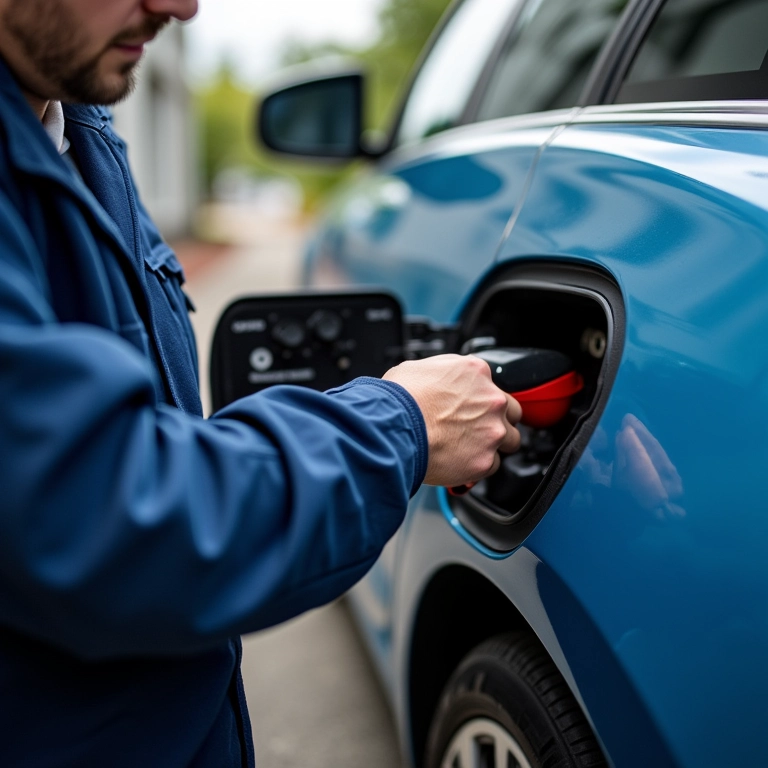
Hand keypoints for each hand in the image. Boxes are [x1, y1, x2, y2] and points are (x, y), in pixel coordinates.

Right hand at [383, 354, 521, 486]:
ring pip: (508, 442)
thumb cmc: (399, 399)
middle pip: (512, 413)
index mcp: (476, 373)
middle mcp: (491, 400)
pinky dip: (478, 466)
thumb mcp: (420, 368)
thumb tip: (443, 382)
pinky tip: (459, 461)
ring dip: (492, 445)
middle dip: (497, 421)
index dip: (482, 400)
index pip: (493, 385)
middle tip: (477, 429)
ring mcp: (491, 431)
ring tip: (469, 449)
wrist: (392, 427)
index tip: (473, 409)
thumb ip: (445, 374)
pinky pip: (491, 466)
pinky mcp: (484, 460)